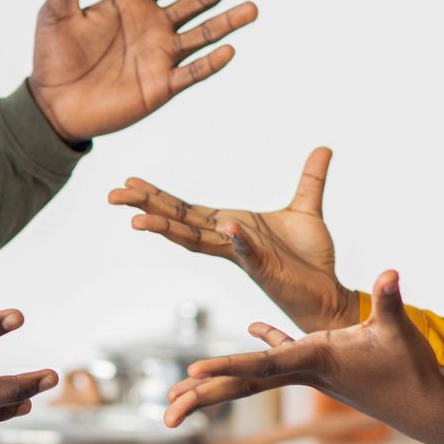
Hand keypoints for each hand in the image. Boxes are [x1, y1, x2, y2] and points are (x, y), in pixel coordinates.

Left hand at [28, 0, 258, 143]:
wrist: (52, 105)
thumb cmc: (53, 56)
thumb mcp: (58, 9)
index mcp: (134, 2)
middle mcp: (155, 25)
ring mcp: (162, 55)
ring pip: (204, 33)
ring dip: (228, 21)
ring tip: (252, 8)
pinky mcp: (162, 86)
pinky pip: (192, 72)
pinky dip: (210, 63)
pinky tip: (229, 49)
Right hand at [109, 147, 358, 334]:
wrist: (328, 294)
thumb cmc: (310, 259)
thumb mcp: (307, 208)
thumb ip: (310, 179)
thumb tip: (322, 148)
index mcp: (232, 226)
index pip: (188, 209)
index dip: (159, 196)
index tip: (132, 181)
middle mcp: (229, 242)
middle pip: (180, 221)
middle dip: (147, 207)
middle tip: (115, 195)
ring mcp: (243, 256)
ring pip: (198, 241)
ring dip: (169, 229)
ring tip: (139, 220)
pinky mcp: (265, 269)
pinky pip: (247, 251)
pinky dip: (236, 239)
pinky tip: (225, 226)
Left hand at [163, 270, 443, 443]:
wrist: (425, 405)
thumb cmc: (412, 369)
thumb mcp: (399, 330)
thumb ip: (390, 301)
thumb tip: (391, 272)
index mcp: (315, 359)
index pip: (264, 364)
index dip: (229, 365)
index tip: (194, 370)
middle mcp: (303, 370)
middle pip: (244, 384)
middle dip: (205, 398)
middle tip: (165, 414)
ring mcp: (308, 371)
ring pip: (252, 376)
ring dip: (216, 384)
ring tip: (178, 395)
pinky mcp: (318, 366)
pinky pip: (281, 355)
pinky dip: (263, 345)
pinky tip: (251, 331)